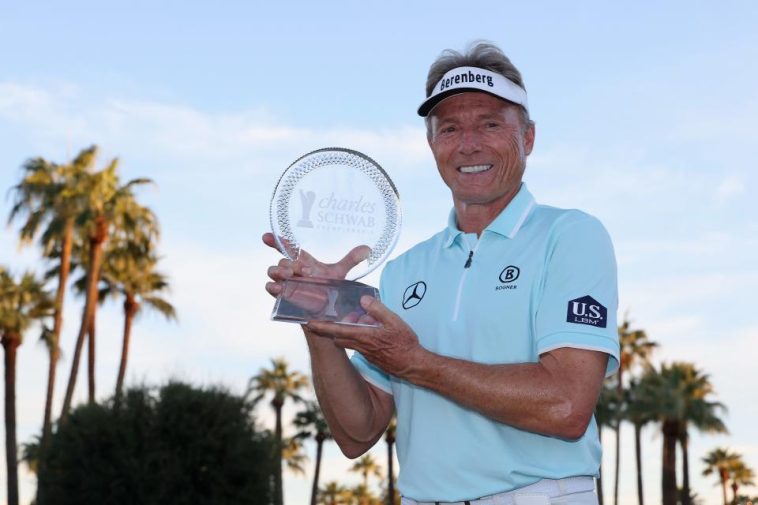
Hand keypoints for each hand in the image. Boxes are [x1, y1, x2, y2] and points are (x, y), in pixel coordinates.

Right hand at [263, 232, 371, 313]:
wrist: (326, 309)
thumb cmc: (329, 288)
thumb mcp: (340, 273)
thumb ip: (351, 260)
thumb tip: (368, 249)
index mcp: (302, 260)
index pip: (286, 247)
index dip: (275, 240)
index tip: (267, 236)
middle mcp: (292, 269)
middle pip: (282, 260)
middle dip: (291, 264)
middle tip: (306, 271)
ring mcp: (286, 282)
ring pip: (273, 271)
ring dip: (280, 272)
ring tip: (291, 277)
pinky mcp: (283, 295)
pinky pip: (270, 287)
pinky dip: (273, 286)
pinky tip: (279, 288)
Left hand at [306, 296, 424, 377]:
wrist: (413, 366)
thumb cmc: (405, 344)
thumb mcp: (395, 322)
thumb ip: (378, 310)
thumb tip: (363, 299)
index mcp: (364, 336)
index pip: (337, 330)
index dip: (322, 326)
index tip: (309, 322)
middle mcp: (361, 346)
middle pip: (339, 335)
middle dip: (335, 326)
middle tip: (341, 315)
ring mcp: (365, 353)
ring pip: (348, 340)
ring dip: (349, 330)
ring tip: (361, 320)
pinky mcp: (370, 357)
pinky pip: (358, 344)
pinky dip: (358, 336)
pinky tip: (370, 329)